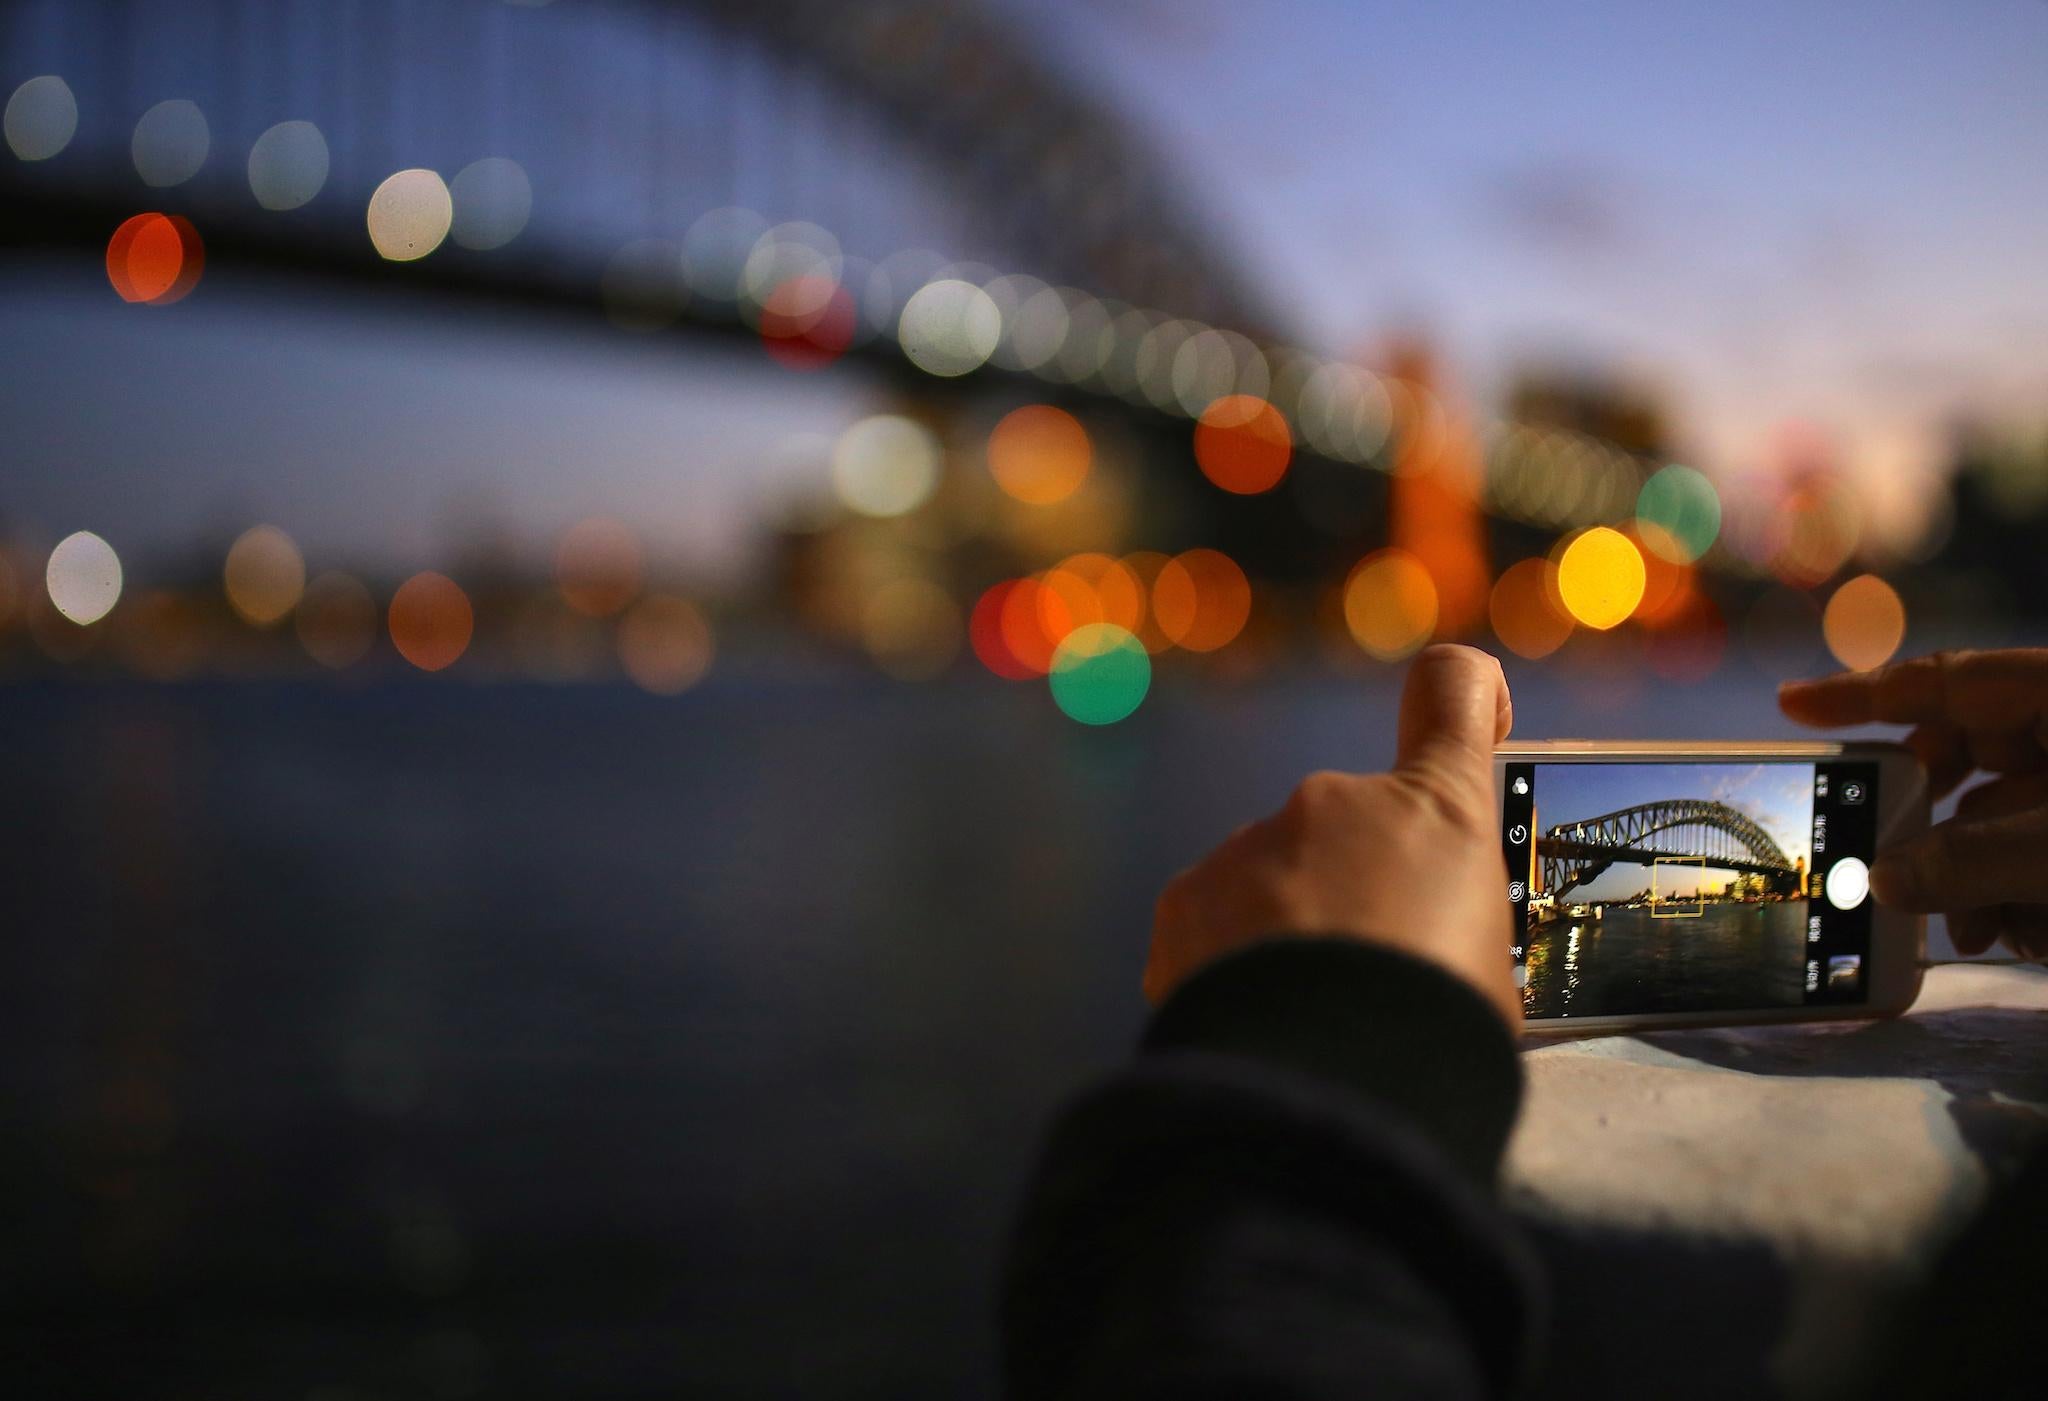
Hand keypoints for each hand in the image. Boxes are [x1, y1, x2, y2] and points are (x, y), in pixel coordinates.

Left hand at [1144, 644, 1519, 1026]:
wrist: (1324, 1089)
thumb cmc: (1433, 1035)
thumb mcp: (1487, 971)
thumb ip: (1447, 923)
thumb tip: (1416, 945)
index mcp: (1434, 810)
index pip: (1452, 692)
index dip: (1468, 694)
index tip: (1479, 712)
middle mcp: (1336, 802)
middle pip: (1353, 831)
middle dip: (1357, 893)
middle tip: (1371, 981)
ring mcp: (1252, 844)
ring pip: (1277, 881)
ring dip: (1289, 934)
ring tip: (1309, 1019)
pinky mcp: (1187, 897)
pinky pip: (1216, 925)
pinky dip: (1233, 967)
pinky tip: (1256, 1025)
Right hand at [1779, 648, 2047, 957]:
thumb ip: (1974, 861)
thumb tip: (1883, 880)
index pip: (1944, 682)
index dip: (1861, 694)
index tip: (1789, 705)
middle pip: (1965, 764)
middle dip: (1924, 829)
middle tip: (1881, 862)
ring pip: (2000, 825)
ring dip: (1978, 884)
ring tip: (1974, 931)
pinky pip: (2037, 862)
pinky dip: (2023, 900)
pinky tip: (2031, 936)